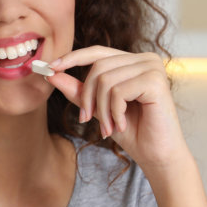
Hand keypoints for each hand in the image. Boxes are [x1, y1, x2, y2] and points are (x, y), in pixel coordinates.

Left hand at [43, 46, 190, 169]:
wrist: (156, 154)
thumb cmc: (132, 131)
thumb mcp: (99, 108)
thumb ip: (79, 90)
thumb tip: (52, 74)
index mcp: (133, 61)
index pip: (98, 52)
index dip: (73, 58)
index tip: (50, 68)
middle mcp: (145, 59)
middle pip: (98, 67)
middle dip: (87, 96)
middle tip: (87, 118)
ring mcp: (152, 67)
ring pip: (106, 80)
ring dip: (101, 110)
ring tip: (108, 127)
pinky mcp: (156, 81)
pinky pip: (118, 91)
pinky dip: (114, 112)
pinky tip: (122, 125)